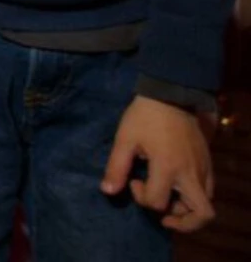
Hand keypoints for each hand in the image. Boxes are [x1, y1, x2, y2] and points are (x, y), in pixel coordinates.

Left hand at [103, 96, 214, 232]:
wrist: (171, 95)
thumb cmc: (144, 116)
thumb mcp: (125, 139)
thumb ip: (116, 167)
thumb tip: (107, 191)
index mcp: (168, 167)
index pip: (158, 202)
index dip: (141, 197)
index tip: (133, 180)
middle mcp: (191, 173)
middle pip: (201, 215)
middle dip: (181, 222)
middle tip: (162, 213)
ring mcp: (204, 169)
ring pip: (206, 205)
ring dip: (187, 210)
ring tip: (168, 199)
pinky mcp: (209, 164)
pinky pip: (209, 190)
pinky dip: (195, 197)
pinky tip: (177, 187)